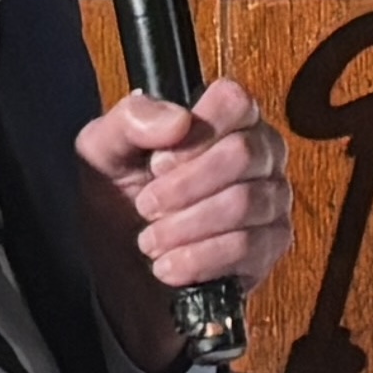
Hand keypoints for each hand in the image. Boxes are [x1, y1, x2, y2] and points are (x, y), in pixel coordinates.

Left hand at [76, 79, 293, 372]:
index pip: (234, 102)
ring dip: (186, 227)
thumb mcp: (101, 151)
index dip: (195, 134)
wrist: (117, 270)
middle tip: (147, 207)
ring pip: (245, 202)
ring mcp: (270, 198)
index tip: (158, 164)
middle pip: (243, 153)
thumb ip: (132, 120)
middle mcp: (258, 152)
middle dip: (185, 187)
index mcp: (222, 118)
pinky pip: (248, 247)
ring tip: (151, 242)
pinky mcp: (270, 246)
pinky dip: (200, 259)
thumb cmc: (116, 200)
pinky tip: (170, 266)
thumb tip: (179, 121)